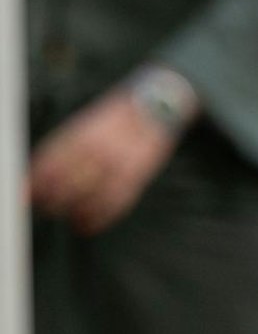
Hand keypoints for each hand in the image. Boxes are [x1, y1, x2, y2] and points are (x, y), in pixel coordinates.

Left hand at [29, 89, 179, 234]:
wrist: (153, 109)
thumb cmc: (114, 121)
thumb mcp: (83, 127)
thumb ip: (61, 151)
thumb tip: (37, 178)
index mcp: (79, 137)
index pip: (48, 168)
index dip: (34, 187)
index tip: (28, 198)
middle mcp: (96, 152)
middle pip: (65, 186)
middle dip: (52, 202)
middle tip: (48, 208)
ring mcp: (117, 165)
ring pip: (88, 199)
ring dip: (75, 213)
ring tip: (71, 219)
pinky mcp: (135, 177)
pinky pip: (113, 204)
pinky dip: (98, 219)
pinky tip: (88, 224)